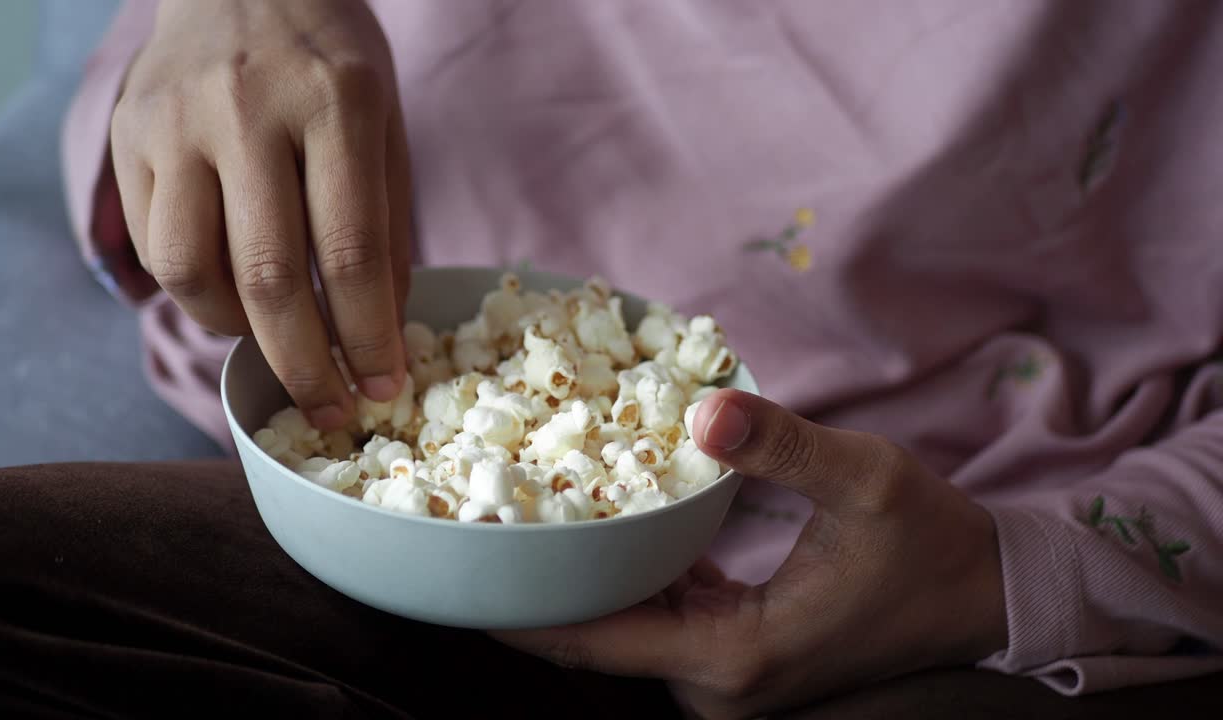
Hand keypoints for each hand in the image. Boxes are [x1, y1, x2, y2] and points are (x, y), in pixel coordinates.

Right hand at [111, 0, 411, 427]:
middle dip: (303, 365)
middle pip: (268, 277)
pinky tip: (230, 292)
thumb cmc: (330, 59)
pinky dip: (194, 291)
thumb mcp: (385, 124)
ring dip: (236, 331)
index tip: (382, 387)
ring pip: (188, 272)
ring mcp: (175, 122)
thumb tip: (381, 334)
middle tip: (328, 407)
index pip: (351, 252)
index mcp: (335, 103)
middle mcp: (248, 110)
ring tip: (273, 339)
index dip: (367, 337)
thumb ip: (385, 225)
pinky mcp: (127, 135)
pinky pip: (151, 246)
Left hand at [496, 389, 1008, 718]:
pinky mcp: (734, 655)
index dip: (524, 608)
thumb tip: (703, 413)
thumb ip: (781, 445)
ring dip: (579, 580)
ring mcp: (724, 677)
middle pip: (597, 641)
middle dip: (539, 587)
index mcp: (736, 656)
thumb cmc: (931, 545)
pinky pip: (656, 621)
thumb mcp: (867, 481)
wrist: (981, 596)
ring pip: (623, 631)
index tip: (468, 561)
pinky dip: (626, 580)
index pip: (597, 642)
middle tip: (477, 520)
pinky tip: (599, 527)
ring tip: (519, 518)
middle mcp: (718, 684)